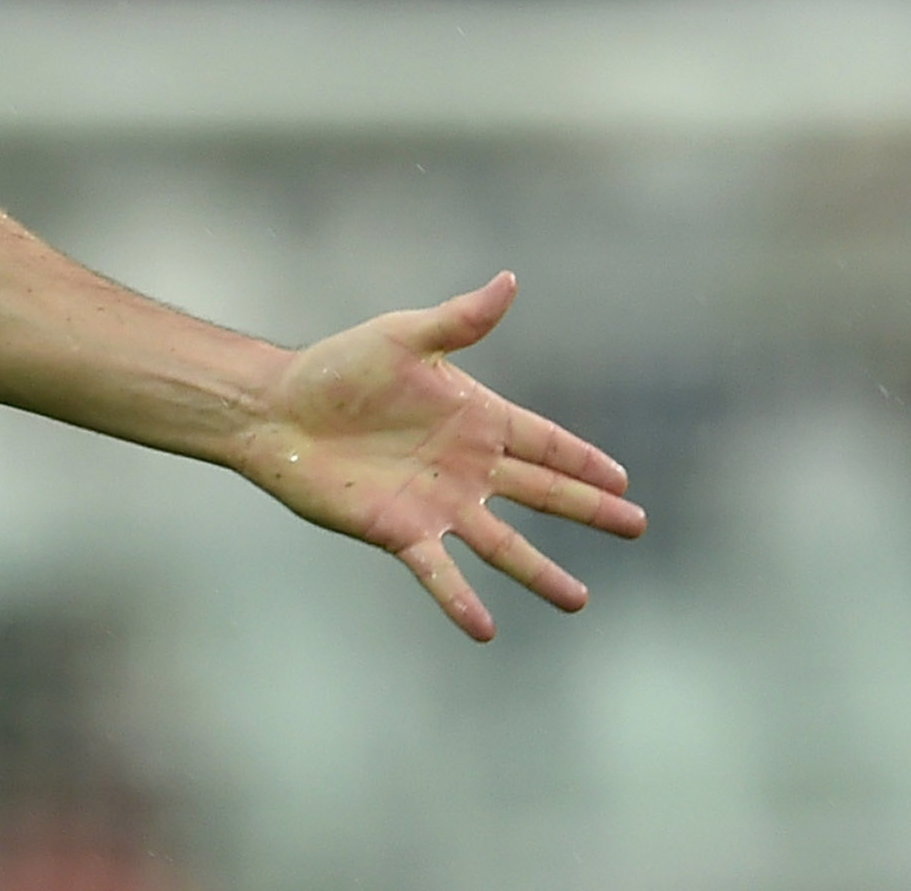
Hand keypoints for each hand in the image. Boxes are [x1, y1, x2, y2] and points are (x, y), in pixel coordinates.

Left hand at [244, 271, 645, 640]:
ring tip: (577, 600)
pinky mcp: (400, 531)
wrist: (275, 409)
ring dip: (539, 572)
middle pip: (540, 492)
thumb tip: (509, 280)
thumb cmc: (335, 367)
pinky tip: (485, 628)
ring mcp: (436, 503)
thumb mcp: (403, 338)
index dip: (581, 459)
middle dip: (588, 509)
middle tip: (635, 526)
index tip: (622, 479)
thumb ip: (459, 322)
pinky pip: (439, 572)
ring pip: (502, 545)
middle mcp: (464, 466)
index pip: (543, 441)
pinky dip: (461, 600)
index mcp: (472, 418)